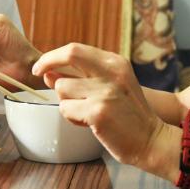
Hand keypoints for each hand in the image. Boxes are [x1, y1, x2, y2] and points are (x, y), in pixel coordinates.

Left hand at [33, 43, 165, 169]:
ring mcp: (105, 91)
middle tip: (38, 74)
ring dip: (66, 102)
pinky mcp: (98, 112)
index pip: (75, 49)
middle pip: (69, 54)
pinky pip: (66, 109)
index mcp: (115, 62)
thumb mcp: (112, 86)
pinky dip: (72, 118)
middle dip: (47, 62)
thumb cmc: (128, 115)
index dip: (53, 56)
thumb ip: (82, 76)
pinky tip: (88, 123)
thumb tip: (48, 72)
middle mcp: (111, 72)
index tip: (42, 65)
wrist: (151, 140)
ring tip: (84, 112)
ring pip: (62, 88)